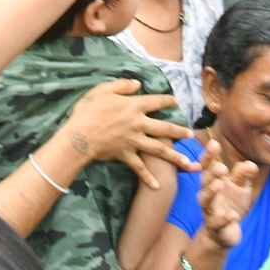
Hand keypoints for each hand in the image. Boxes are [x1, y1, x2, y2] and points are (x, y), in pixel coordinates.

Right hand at [60, 78, 194, 189]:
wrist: (79, 136)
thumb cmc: (87, 111)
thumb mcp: (102, 90)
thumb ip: (121, 85)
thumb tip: (137, 83)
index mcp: (134, 106)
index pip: (155, 102)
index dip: (166, 100)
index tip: (175, 101)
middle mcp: (138, 124)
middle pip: (164, 128)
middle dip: (179, 131)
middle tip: (190, 135)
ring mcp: (134, 141)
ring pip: (159, 149)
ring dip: (174, 155)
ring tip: (186, 161)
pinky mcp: (126, 155)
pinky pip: (139, 168)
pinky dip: (148, 177)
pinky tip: (157, 185)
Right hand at [195, 140, 257, 248]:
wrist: (224, 232)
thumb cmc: (231, 204)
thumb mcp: (241, 187)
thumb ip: (243, 175)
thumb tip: (251, 164)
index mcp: (213, 181)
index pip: (208, 166)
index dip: (209, 155)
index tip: (214, 144)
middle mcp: (208, 194)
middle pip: (205, 181)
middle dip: (211, 173)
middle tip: (221, 166)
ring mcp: (209, 210)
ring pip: (205, 200)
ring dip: (211, 191)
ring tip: (220, 184)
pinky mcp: (214, 226)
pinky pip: (216, 222)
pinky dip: (224, 219)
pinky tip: (232, 216)